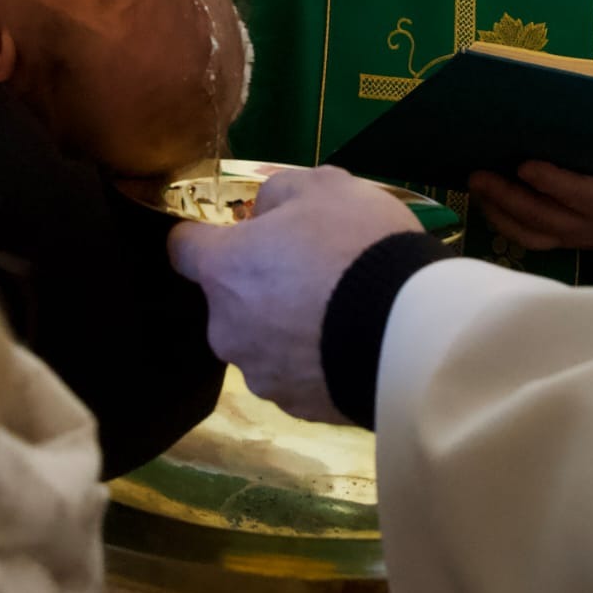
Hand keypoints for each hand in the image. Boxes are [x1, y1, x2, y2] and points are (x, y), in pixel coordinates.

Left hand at [169, 166, 423, 420]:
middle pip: (228, 300)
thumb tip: (262, 211)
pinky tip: (350, 345)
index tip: (238, 234)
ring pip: (261, 342)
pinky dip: (313, 361)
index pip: (182, 248)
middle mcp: (226, 327)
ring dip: (285, 328)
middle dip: (258, 286)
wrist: (411, 332)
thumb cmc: (358, 246)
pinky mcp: (295, 407)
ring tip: (338, 315)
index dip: (207, 236)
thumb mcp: (325, 185)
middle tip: (311, 272)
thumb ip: (279, 192)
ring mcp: (259, 374)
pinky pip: (295, 375)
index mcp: (224, 269)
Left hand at [469, 161, 592, 252]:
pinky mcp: (564, 242)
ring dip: (498, 211)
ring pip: (530, 232)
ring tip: (476, 186)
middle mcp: (590, 226)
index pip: (578, 195)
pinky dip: (505, 223)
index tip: (524, 165)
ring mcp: (574, 237)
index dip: (550, 182)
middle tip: (479, 174)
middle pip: (542, 216)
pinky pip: (530, 239)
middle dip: (507, 196)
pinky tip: (487, 203)